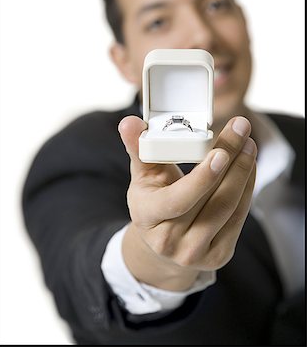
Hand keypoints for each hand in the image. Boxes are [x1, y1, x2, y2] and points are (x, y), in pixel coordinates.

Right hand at [118, 115, 256, 290]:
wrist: (161, 244)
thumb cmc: (152, 200)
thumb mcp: (142, 174)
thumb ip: (138, 146)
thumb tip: (129, 122)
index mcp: (147, 216)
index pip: (177, 200)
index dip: (202, 179)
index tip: (222, 153)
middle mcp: (169, 240)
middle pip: (213, 202)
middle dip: (234, 163)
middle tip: (242, 131)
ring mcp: (195, 252)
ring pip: (230, 209)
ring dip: (244, 173)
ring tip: (249, 145)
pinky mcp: (217, 256)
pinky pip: (239, 218)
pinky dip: (247, 189)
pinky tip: (249, 167)